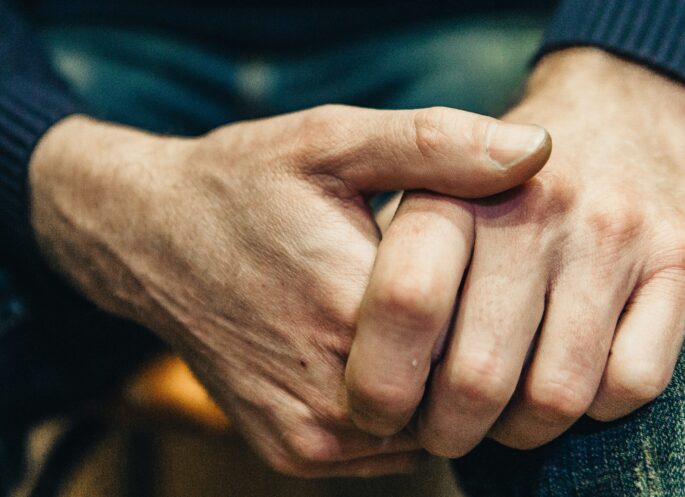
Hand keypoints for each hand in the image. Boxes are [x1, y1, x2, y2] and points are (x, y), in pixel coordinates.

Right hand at [29, 105, 547, 475]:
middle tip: (457, 290)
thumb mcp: (330, 140)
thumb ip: (435, 144)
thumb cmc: (242, 184)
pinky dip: (401, 406)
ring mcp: (309, 436)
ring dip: (438, 381)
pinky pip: (390, 449)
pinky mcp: (293, 455)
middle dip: (474, 343)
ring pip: (432, 428)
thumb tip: (537, 152)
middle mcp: (329, 391)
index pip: (486, 332)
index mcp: (348, 306)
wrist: (147, 242)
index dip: (501, 294)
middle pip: (463, 390)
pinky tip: (378, 350)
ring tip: (416, 319)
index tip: (488, 258)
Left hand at [345, 48, 684, 455]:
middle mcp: (535, 207)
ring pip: (557, 394)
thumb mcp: (422, 187)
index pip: (404, 301)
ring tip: (501, 418)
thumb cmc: (496, 183)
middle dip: (449, 428)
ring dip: (522, 430)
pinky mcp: (682, 260)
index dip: (380, 381)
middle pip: (478, 375)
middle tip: (441, 430)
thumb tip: (354, 363)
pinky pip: (632, 381)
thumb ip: (384, 261)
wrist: (618, 112)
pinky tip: (569, 385)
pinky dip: (595, 408)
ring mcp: (613, 233)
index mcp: (453, 192)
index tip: (374, 410)